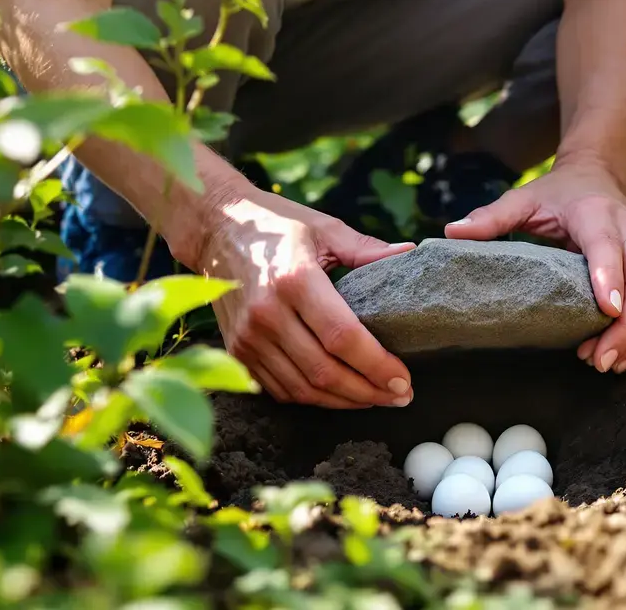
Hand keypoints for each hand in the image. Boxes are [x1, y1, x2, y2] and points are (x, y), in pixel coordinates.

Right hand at [194, 188, 416, 407]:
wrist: (215, 227)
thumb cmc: (277, 224)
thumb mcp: (324, 228)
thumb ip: (367, 248)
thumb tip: (410, 254)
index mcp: (295, 279)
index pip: (343, 337)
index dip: (377, 365)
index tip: (404, 380)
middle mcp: (267, 313)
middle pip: (325, 371)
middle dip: (369, 392)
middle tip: (400, 397)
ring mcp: (248, 336)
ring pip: (303, 388)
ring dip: (344, 401)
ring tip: (376, 399)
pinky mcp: (237, 349)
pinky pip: (279, 388)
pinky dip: (312, 398)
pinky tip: (338, 394)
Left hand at [444, 162, 625, 373]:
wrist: (599, 176)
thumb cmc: (558, 194)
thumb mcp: (523, 198)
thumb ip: (491, 216)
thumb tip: (452, 231)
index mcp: (598, 214)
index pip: (609, 248)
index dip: (610, 278)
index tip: (606, 312)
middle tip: (600, 360)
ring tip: (610, 364)